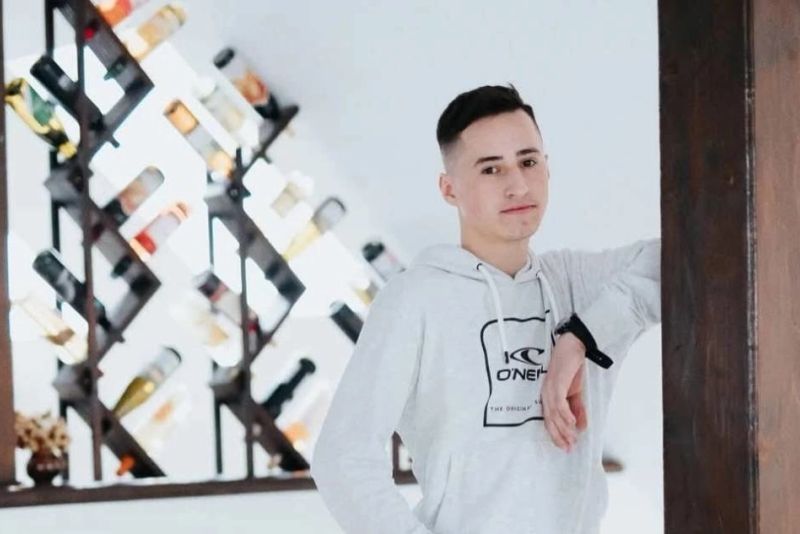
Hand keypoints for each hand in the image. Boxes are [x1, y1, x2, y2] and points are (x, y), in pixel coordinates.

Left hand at [541, 332, 587, 451]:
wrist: (575, 346)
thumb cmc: (573, 367)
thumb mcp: (576, 392)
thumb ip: (577, 409)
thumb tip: (580, 428)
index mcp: (548, 397)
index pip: (550, 420)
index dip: (557, 435)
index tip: (566, 448)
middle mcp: (546, 394)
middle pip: (550, 420)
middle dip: (559, 436)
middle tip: (569, 449)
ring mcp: (549, 388)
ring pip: (554, 414)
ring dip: (564, 429)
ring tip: (572, 440)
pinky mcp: (556, 382)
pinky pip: (559, 402)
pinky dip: (565, 414)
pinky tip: (572, 424)